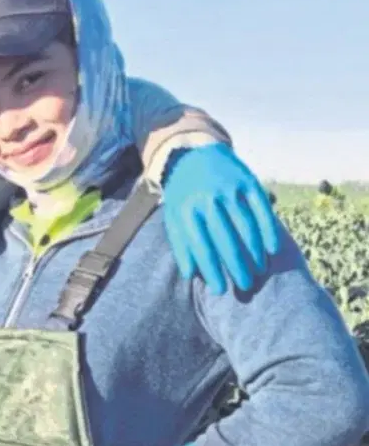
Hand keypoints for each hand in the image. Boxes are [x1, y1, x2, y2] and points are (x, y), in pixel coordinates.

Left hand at [162, 143, 280, 294]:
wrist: (192, 155)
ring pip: (246, 226)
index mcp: (187, 210)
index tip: (220, 290)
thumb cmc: (182, 195)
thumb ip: (181, 244)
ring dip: (254, 252)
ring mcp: (230, 189)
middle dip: (236, 266)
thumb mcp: (174, 216)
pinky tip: (272, 249)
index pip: (201, 247)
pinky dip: (268, 230)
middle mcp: (208, 199)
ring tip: (259, 271)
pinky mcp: (247, 181)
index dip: (211, 271)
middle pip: (226, 239)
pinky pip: (261, 209)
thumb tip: (190, 274)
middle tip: (245, 286)